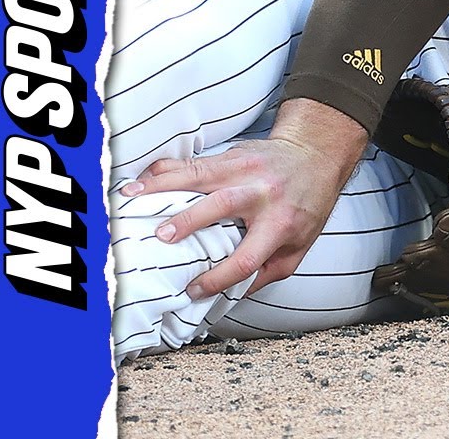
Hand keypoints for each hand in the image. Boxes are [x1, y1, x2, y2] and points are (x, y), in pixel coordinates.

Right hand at [119, 98, 367, 298]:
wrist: (316, 154)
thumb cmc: (307, 203)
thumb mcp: (301, 244)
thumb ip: (271, 271)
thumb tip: (235, 294)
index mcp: (281, 222)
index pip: (247, 257)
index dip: (219, 278)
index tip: (194, 290)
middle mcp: (261, 194)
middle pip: (221, 206)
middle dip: (188, 221)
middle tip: (161, 237)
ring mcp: (244, 170)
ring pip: (198, 176)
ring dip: (162, 187)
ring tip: (132, 198)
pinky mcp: (231, 155)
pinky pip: (192, 161)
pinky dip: (164, 171)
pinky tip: (142, 180)